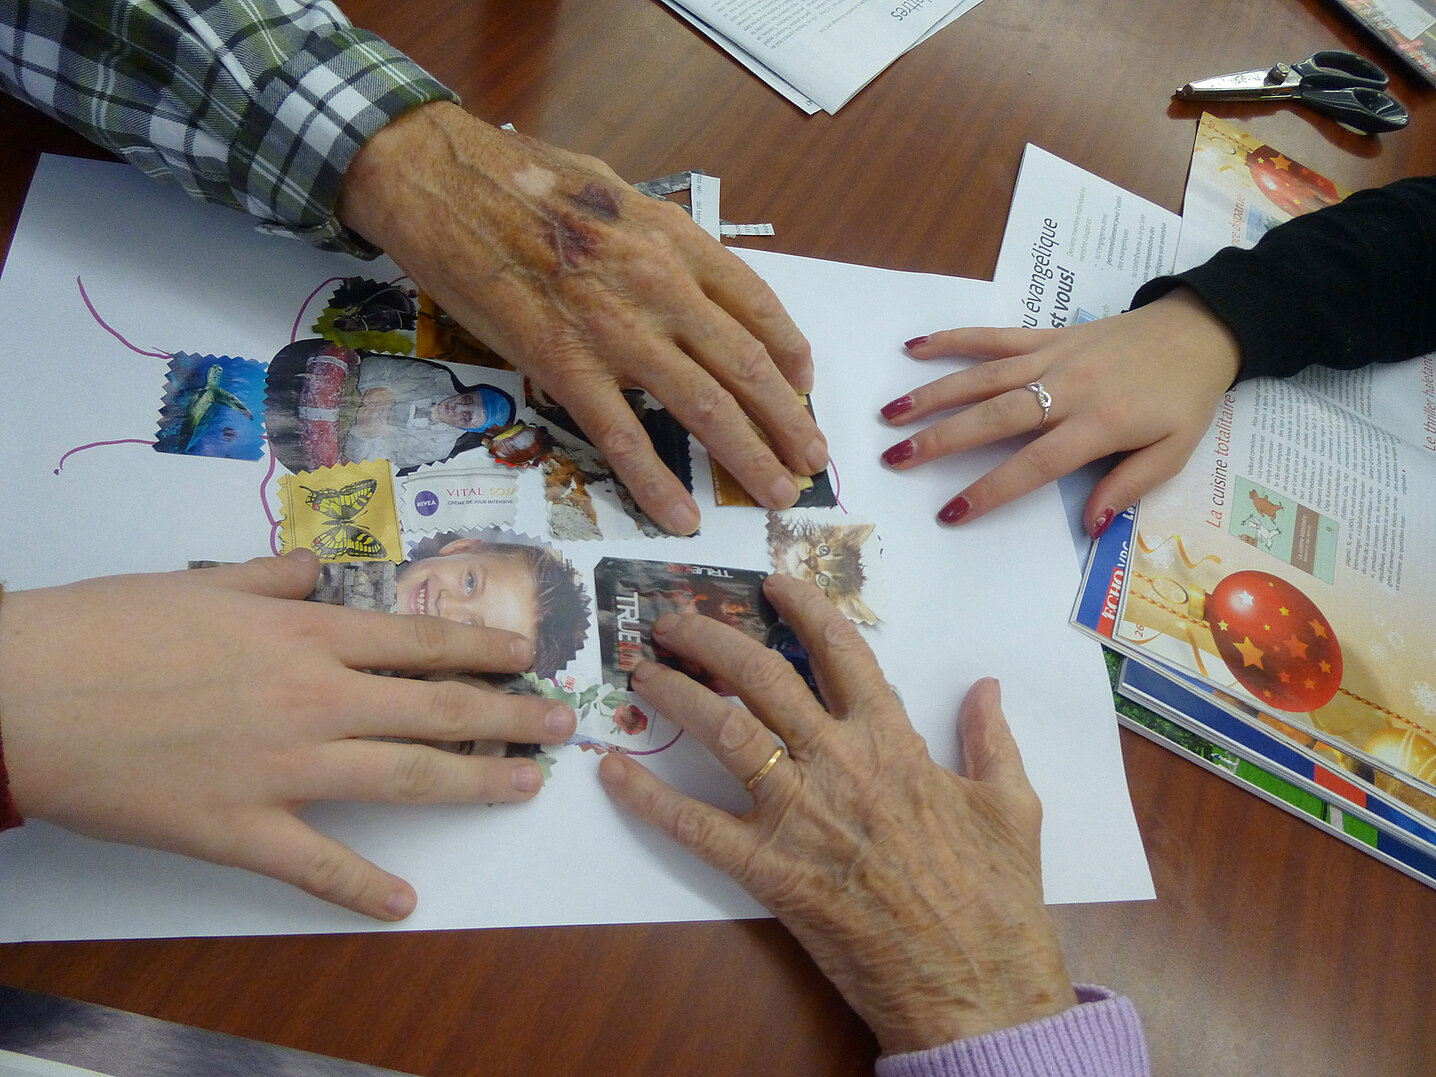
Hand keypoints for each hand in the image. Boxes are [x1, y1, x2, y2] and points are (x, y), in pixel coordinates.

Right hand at [0, 551, 575, 919]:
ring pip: (405, 776)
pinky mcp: (241, 829)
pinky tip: (405, 904)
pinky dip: (362, 887)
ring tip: (526, 788)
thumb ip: (271, 575)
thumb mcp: (201, 581)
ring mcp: (284, 767)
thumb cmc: (109, 627)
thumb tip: (316, 569)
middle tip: (562, 724)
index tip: (528, 657)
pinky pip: (317, 864)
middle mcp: (314, 697)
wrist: (27, 692)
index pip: (420, 642)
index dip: (483, 649)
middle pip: (436, 707)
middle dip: (510, 715)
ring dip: (475, 783)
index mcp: (305, 632)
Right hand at [338, 102, 827, 534]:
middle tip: (811, 460)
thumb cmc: (517, 176)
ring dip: (748, 457)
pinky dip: (657, 482)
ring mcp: (613, 328)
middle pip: (745, 365)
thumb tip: (688, 274)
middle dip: (788, 421)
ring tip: (778, 492)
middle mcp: (658, 283)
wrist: (437, 177)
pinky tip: (682, 516)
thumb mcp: (612, 190)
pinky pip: (622, 436)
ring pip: (702, 406)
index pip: (757, 304)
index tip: (804, 386)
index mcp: (673, 236)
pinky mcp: (561, 364)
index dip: (790, 353)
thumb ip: (656, 237)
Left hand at [599, 575, 1075, 1052]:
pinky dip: (649, 798)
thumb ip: (992, 739)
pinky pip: (697, 827)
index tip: (773, 585)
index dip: (805, 609)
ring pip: (725, 731)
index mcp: (895, 742)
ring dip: (678, 693)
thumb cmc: (997, 898)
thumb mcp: (1012, 806)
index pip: (842, 652)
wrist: (975, 983)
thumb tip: (986, 687)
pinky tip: (613, 772)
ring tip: (643, 672)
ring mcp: (801, 815)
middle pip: (764, 675)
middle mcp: (840, 763)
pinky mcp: (771, 871)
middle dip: (712, 637)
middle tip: (674, 619)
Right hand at [878, 288, 1241, 535]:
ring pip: (983, 376)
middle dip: (940, 439)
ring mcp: (1053, 357)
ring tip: (891, 414)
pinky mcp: (1047, 334)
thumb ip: (1128, 487)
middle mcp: (1068, 388)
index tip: (950, 511)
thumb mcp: (1173, 452)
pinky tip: (914, 347)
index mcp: (1099, 424)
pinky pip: (995, 337)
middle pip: (994, 417)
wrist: (1200, 330)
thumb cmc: (1186, 398)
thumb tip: (1090, 525)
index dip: (990, 489)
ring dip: (933, 394)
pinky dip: (954, 339)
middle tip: (895, 458)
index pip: (1034, 464)